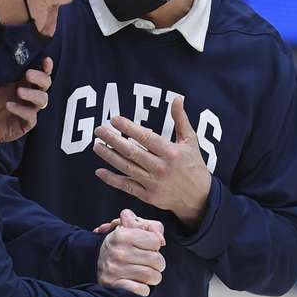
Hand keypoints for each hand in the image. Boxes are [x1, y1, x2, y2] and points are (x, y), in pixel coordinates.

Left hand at [0, 57, 52, 142]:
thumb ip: (4, 68)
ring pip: (42, 100)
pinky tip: (9, 106)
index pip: (41, 73)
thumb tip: (8, 52)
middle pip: (46, 85)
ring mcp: (29, 109)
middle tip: (28, 74)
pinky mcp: (25, 124)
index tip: (46, 60)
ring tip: (18, 91)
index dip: (46, 67)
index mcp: (24, 82)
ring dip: (32, 94)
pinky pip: (31, 118)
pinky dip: (21, 110)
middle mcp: (29, 95)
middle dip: (40, 78)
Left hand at [92, 96, 211, 227]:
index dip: (128, 128)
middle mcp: (161, 168)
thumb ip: (181, 120)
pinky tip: (99, 171)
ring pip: (127, 168)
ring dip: (109, 156)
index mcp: (171, 152)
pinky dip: (112, 179)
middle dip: (113, 140)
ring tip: (96, 145)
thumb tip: (177, 99)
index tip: (114, 119)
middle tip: (99, 130)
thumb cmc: (194, 165)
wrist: (199, 197)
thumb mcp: (190, 141)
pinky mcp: (148, 196)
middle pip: (132, 152)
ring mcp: (154, 183)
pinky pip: (127, 186)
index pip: (146, 138)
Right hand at [97, 209, 165, 296]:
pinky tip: (138, 284)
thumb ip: (152, 228)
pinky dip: (144, 289)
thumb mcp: (134, 230)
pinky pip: (142, 290)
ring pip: (152, 276)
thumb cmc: (122, 246)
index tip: (146, 249)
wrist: (97, 263)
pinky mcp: (115, 286)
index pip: (155, 241)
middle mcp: (118, 252)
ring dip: (154, 278)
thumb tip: (162, 240)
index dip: (154, 246)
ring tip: (147, 275)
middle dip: (158, 264)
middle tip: (150, 265)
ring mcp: (115, 270)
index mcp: (122, 235)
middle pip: (156, 259)